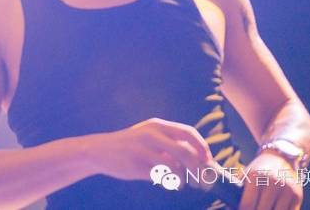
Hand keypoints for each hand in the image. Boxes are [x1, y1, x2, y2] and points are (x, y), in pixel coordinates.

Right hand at [86, 117, 213, 188]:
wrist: (100, 150)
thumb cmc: (131, 146)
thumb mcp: (149, 137)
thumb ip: (170, 144)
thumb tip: (200, 160)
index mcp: (157, 125)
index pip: (188, 132)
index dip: (202, 147)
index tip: (209, 161)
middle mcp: (152, 134)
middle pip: (185, 151)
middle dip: (199, 168)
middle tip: (204, 181)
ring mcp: (143, 149)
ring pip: (175, 165)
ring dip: (185, 178)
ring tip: (185, 184)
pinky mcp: (136, 165)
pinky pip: (162, 176)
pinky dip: (171, 182)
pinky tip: (171, 184)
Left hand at [239, 151, 303, 209]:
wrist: (282, 157)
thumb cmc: (259, 169)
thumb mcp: (247, 175)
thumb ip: (240, 190)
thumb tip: (233, 207)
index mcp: (256, 176)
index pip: (247, 204)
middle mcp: (272, 182)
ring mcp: (287, 189)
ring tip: (261, 208)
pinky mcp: (297, 196)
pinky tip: (273, 209)